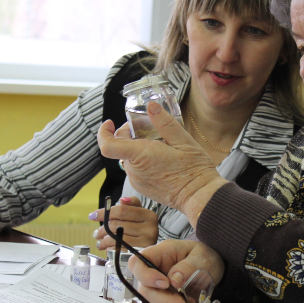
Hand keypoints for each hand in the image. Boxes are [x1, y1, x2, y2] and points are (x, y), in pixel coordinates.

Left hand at [89, 196, 158, 249]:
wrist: (153, 251)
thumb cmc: (141, 228)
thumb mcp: (139, 214)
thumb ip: (131, 204)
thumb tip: (122, 200)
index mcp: (149, 215)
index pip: (122, 210)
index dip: (104, 212)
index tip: (92, 216)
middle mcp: (150, 228)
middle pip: (117, 225)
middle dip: (102, 229)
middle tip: (96, 233)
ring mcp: (146, 242)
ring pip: (116, 238)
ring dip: (104, 240)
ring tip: (100, 242)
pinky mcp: (139, 254)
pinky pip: (119, 250)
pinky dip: (110, 249)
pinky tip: (108, 248)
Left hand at [97, 101, 227, 225]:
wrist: (199, 196)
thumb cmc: (194, 169)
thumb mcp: (183, 140)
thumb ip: (164, 122)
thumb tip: (151, 106)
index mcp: (141, 155)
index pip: (108, 145)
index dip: (104, 132)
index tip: (109, 123)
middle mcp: (134, 170)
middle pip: (120, 148)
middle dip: (129, 135)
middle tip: (149, 128)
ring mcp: (137, 181)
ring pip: (129, 159)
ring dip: (137, 148)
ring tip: (159, 143)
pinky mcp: (143, 188)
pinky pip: (136, 170)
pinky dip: (142, 161)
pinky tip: (160, 158)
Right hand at [129, 240, 223, 302]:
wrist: (212, 266)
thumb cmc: (204, 256)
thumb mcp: (201, 256)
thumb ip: (187, 266)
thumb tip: (174, 280)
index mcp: (160, 254)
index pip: (137, 263)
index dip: (145, 276)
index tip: (165, 283)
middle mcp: (154, 272)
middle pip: (145, 291)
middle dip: (165, 301)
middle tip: (185, 302)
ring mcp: (158, 289)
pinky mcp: (165, 302)